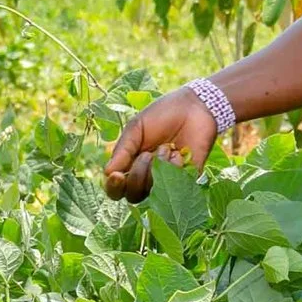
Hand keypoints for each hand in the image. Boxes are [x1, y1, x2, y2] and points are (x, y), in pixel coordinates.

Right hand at [103, 88, 220, 201]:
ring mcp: (167, 180)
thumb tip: (108, 173)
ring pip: (153, 192)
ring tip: (167, 147)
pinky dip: (175, 167)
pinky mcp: (188, 179)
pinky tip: (179, 152)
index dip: (114, 187)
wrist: (194, 106)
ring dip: (157, 168)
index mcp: (131, 165)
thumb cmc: (162, 115)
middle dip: (138, 175)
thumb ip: (123, 150)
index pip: (117, 189)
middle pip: (133, 195)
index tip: (117, 176)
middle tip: (147, 154)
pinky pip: (176, 186)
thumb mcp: (136, 128)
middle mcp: (147, 177)